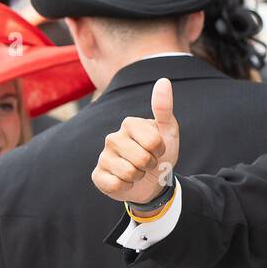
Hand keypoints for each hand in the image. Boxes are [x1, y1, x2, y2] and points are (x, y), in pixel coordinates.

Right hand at [92, 78, 179, 204]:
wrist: (153, 179)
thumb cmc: (161, 153)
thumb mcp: (168, 131)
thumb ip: (164, 107)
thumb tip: (163, 80)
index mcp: (129, 124)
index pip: (153, 141)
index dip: (160, 150)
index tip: (158, 149)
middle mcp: (112, 137)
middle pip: (141, 158)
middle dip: (150, 164)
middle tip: (148, 162)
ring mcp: (103, 157)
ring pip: (129, 173)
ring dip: (139, 176)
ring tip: (138, 171)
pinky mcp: (98, 175)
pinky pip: (115, 184)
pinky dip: (126, 187)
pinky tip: (125, 181)